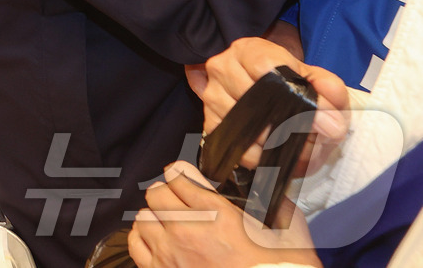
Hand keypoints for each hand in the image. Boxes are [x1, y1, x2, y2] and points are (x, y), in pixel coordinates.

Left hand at [127, 162, 320, 267]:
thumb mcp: (291, 232)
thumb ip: (277, 203)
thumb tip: (267, 189)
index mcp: (216, 214)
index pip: (178, 174)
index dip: (183, 174)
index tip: (186, 178)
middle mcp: (187, 230)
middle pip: (156, 193)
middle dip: (168, 194)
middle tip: (179, 202)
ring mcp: (171, 253)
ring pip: (143, 217)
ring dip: (156, 217)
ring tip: (169, 224)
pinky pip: (135, 245)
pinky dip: (143, 238)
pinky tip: (157, 241)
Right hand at [185, 37, 347, 171]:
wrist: (263, 86)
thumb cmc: (287, 79)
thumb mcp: (312, 77)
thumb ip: (329, 90)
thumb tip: (332, 123)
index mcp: (248, 50)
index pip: (267, 66)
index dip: (294, 92)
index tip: (319, 114)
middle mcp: (223, 67)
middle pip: (255, 99)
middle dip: (289, 124)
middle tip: (313, 137)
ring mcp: (212, 95)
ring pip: (244, 125)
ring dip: (275, 143)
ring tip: (296, 145)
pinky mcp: (209, 121)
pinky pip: (234, 145)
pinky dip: (258, 156)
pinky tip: (273, 154)